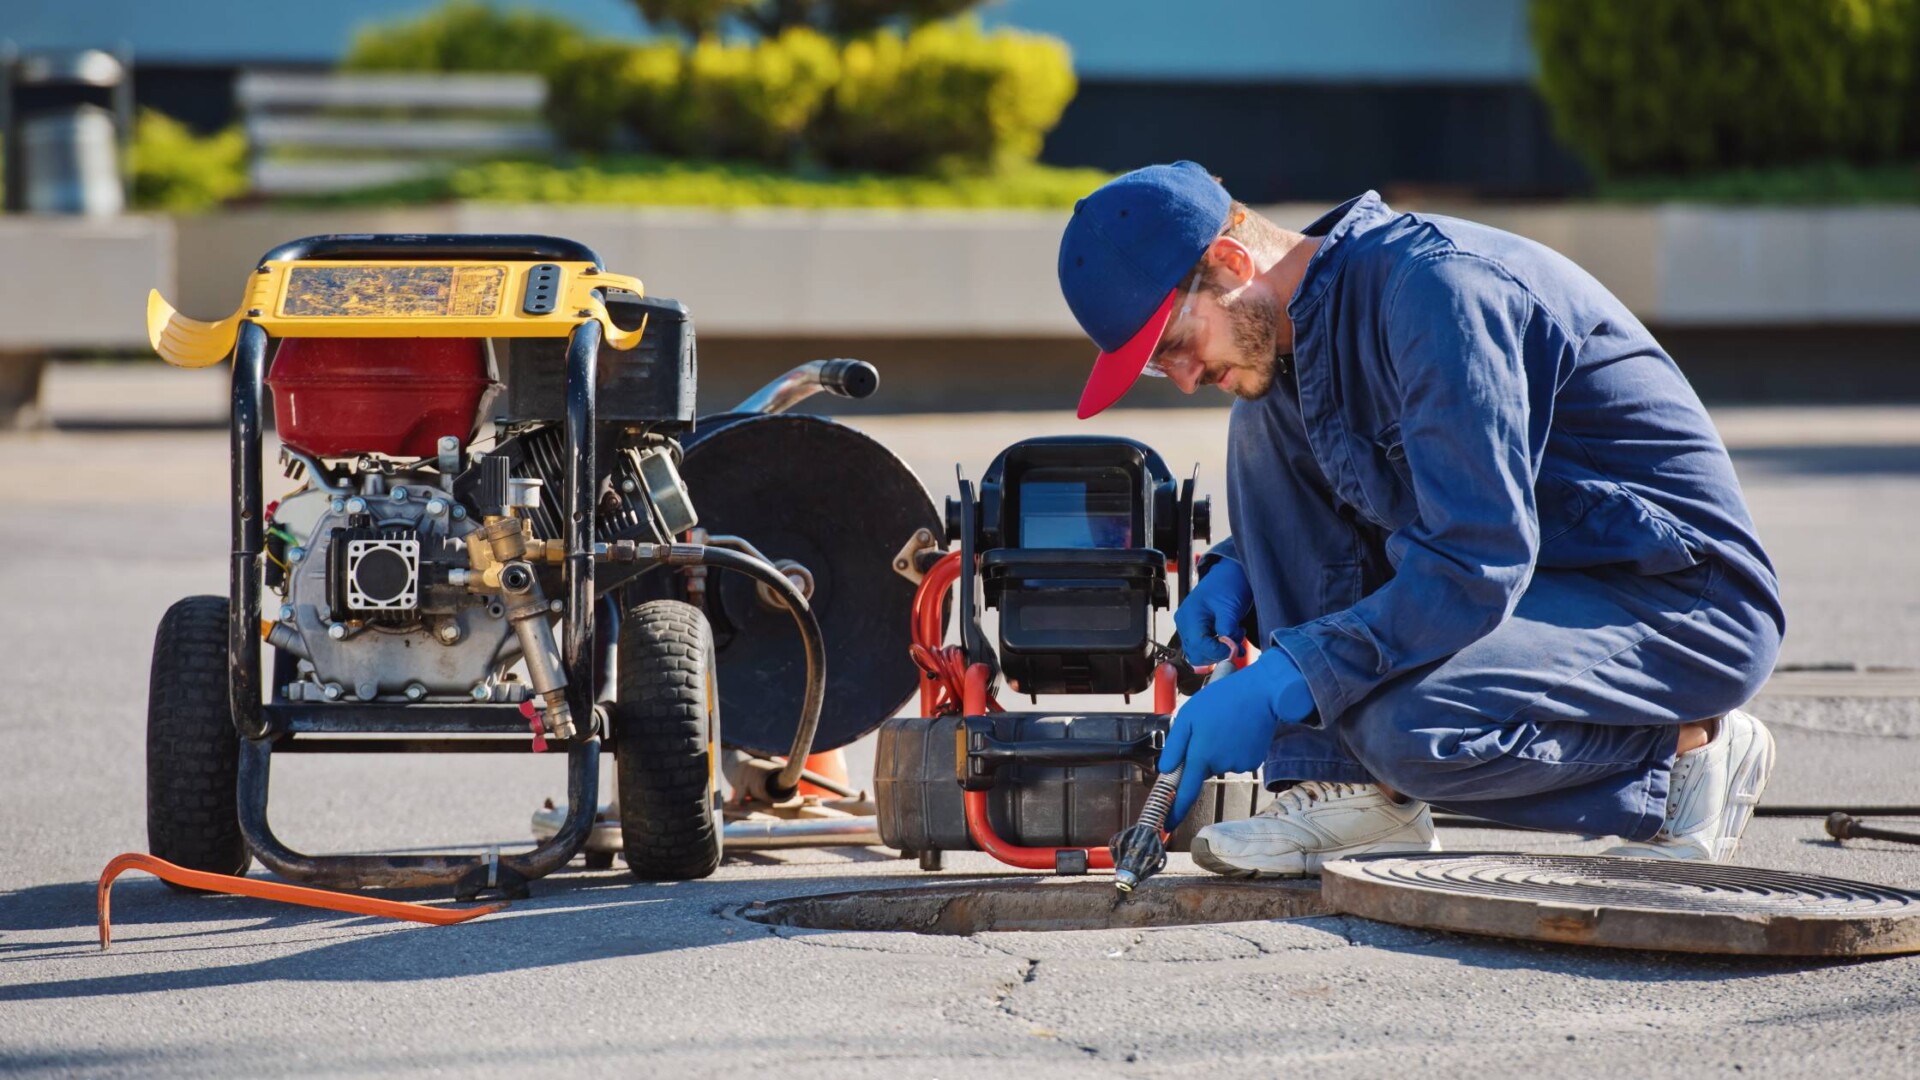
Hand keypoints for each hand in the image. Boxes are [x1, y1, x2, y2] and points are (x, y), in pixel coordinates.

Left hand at [1159, 648, 1316, 823]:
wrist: (1262, 693)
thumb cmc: (1221, 700)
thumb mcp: (1188, 717)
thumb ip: (1175, 747)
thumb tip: (1166, 772)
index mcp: (1201, 754)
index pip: (1186, 792)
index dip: (1175, 812)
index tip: (1167, 827)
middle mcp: (1221, 764)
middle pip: (1204, 769)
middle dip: (1201, 755)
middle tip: (1208, 727)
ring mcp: (1240, 764)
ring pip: (1220, 764)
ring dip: (1218, 749)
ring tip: (1226, 723)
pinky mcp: (1254, 761)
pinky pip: (1236, 760)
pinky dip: (1234, 748)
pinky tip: (1239, 729)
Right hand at [1174, 557, 1251, 665]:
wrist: (1230, 574)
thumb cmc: (1228, 585)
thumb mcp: (1230, 607)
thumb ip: (1227, 630)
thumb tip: (1228, 649)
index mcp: (1189, 616)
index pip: (1199, 646)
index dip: (1218, 651)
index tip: (1234, 647)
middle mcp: (1184, 624)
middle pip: (1197, 654)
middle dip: (1218, 652)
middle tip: (1235, 641)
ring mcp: (1188, 627)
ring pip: (1200, 653)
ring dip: (1219, 651)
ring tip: (1234, 635)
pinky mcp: (1195, 629)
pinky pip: (1203, 647)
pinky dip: (1218, 647)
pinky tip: (1230, 636)